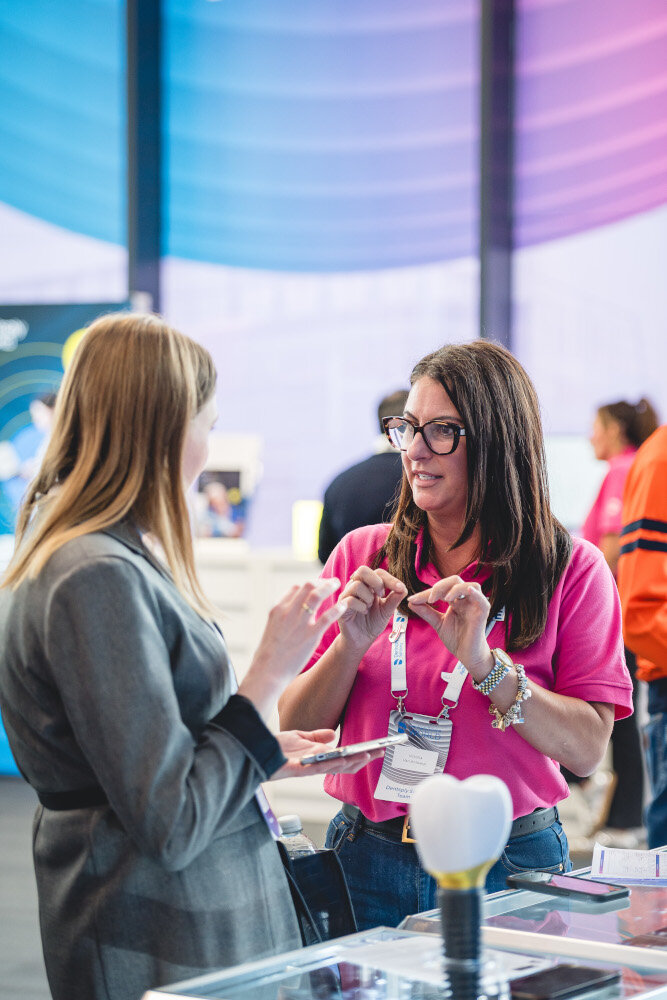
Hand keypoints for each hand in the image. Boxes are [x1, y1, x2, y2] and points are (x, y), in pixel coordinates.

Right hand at [239, 578, 345, 715]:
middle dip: (321, 581)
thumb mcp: (271, 630)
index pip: (296, 588)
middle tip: (333, 582)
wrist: (267, 672)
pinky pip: (327, 616)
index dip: (310, 586)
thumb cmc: (268, 655)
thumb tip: (287, 616)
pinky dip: (337, 608)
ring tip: (339, 585)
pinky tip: (344, 605)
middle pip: (306, 586)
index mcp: (277, 609)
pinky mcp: (310, 635)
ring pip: (316, 595)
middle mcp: (288, 612)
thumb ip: (281, 619)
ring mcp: (299, 622)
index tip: (319, 588)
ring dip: (329, 587)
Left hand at [270, 729, 385, 778]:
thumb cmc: (274, 746)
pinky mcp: (298, 768)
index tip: (377, 749)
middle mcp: (315, 764)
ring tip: (368, 755)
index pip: (344, 759)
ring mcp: (308, 767)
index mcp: (318, 757)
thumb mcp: (298, 737)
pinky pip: (318, 767)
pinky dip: (332, 763)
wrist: (255, 748)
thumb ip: (315, 737)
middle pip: (345, 765)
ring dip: (353, 762)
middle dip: (363, 759)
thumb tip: (332, 734)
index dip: (361, 756)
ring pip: (335, 767)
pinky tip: (343, 757)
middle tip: (380, 752)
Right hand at [337, 567, 406, 651]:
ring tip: (370, 607)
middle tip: (382, 595)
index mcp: (369, 584)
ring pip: (357, 585)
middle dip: (376, 582)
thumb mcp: (387, 610)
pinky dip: (361, 606)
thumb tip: (403, 589)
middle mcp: (356, 586)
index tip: (400, 589)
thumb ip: (394, 599)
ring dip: (368, 597)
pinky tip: (364, 612)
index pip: (378, 572)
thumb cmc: (373, 622)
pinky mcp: (341, 606)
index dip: (390, 579)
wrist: (362, 639)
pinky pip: (350, 600)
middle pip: (363, 570)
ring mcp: (347, 595)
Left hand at [407, 577, 493, 677]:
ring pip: (471, 585)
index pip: (441, 589)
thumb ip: (426, 612)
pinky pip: (483, 600)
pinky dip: (476, 594)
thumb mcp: (438, 623)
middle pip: (456, 581)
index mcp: (456, 600)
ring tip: (445, 598)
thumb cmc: (456, 638)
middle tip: (430, 598)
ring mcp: (475, 606)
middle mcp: (466, 600)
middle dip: (441, 586)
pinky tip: (468, 591)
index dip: (426, 593)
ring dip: (456, 589)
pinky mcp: (483, 614)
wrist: (467, 656)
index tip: (412, 600)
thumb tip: (410, 602)